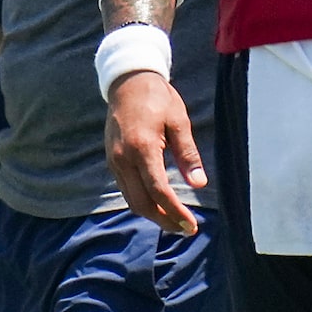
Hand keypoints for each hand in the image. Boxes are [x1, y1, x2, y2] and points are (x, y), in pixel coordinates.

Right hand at [104, 72, 205, 236]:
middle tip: (186, 229)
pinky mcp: (112, 160)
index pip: (159, 191)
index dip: (175, 212)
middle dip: (164, 220)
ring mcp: (114, 161)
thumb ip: (188, 154)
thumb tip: (199, 184)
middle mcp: (124, 158)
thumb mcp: (179, 121)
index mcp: (143, 147)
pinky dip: (142, 202)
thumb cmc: (158, 99)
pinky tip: (159, 203)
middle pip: (142, 203)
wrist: (128, 82)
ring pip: (132, 200)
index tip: (191, 225)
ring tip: (175, 220)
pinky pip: (126, 189)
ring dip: (153, 214)